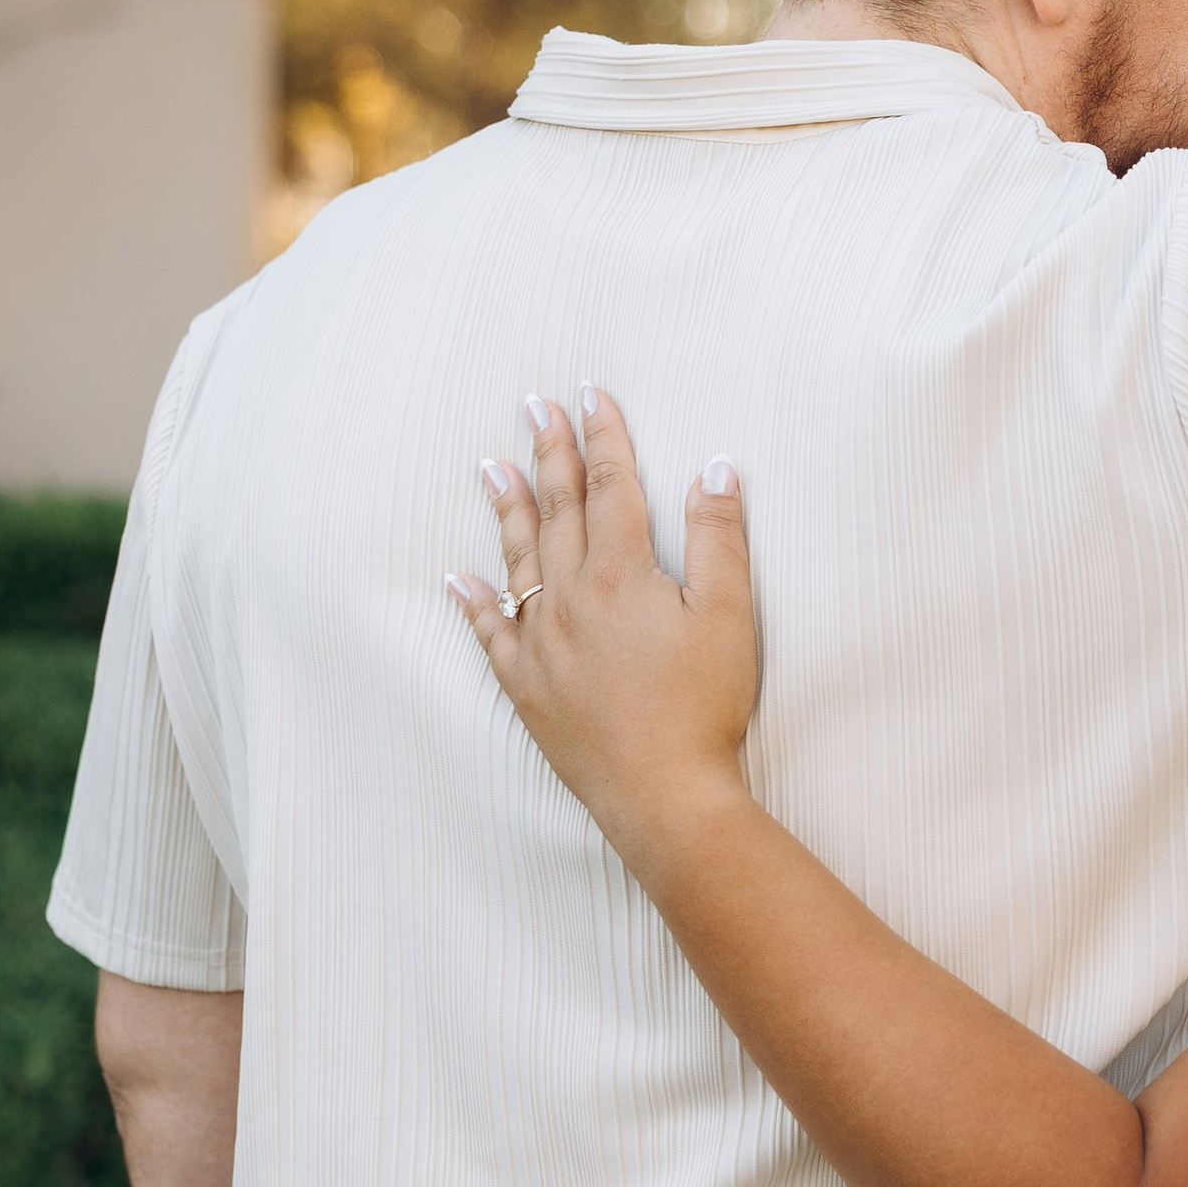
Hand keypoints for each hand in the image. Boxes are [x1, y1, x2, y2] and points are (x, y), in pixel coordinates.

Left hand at [450, 391, 760, 877]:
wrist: (662, 793)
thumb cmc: (703, 705)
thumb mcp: (729, 615)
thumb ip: (719, 536)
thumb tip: (714, 467)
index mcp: (621, 573)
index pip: (610, 484)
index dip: (602, 434)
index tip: (587, 393)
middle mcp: (570, 597)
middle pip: (558, 508)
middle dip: (548, 453)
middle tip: (533, 406)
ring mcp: (541, 642)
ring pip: (519, 558)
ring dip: (507, 508)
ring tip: (490, 467)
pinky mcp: (526, 685)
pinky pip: (491, 632)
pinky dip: (474, 601)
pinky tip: (458, 578)